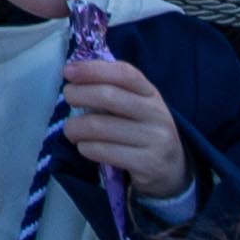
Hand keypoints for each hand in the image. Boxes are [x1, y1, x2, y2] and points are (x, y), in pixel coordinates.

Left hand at [59, 31, 193, 205]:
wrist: (171, 170)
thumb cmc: (141, 131)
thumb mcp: (136, 107)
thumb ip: (113, 90)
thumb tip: (74, 76)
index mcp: (152, 94)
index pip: (124, 73)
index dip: (93, 69)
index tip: (68, 71)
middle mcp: (157, 114)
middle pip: (109, 97)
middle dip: (79, 95)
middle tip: (67, 99)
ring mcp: (156, 140)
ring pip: (100, 127)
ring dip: (75, 128)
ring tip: (72, 131)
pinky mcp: (148, 164)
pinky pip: (104, 151)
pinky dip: (86, 148)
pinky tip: (85, 147)